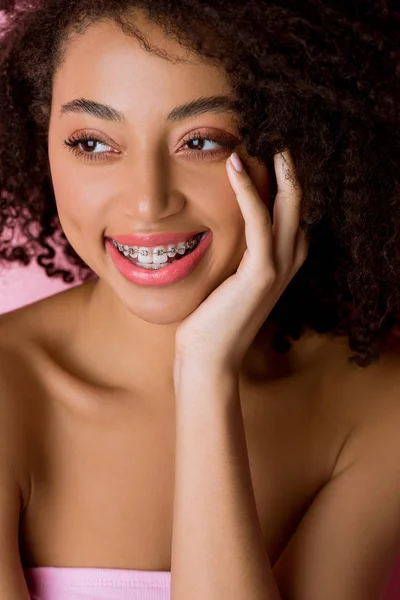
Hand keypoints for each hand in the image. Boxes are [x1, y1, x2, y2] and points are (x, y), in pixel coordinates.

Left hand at [174, 150, 308, 379]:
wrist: (209, 357)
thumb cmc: (211, 318)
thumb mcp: (227, 275)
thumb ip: (234, 248)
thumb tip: (218, 219)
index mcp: (283, 258)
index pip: (289, 208)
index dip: (279, 177)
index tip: (259, 148)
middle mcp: (290, 259)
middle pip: (296, 201)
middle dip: (285, 166)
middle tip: (267, 131)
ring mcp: (279, 266)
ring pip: (287, 205)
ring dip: (273, 169)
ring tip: (257, 138)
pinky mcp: (261, 272)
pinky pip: (259, 221)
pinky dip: (248, 190)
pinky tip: (236, 165)